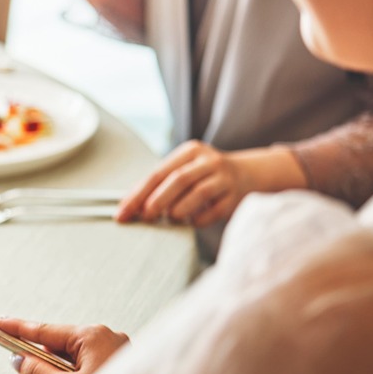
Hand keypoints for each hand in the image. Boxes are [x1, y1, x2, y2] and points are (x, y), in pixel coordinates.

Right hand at [0, 318, 127, 373]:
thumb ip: (38, 372)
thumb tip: (20, 361)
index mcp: (93, 336)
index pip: (45, 330)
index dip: (18, 329)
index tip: (0, 324)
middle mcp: (106, 337)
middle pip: (60, 342)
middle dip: (42, 356)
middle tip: (22, 364)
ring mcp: (116, 350)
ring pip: (75, 355)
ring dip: (61, 369)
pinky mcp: (119, 365)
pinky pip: (89, 363)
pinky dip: (76, 373)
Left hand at [115, 142, 305, 227]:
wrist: (249, 174)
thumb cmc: (205, 176)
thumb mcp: (185, 170)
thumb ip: (160, 184)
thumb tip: (128, 205)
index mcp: (190, 151)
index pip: (158, 172)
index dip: (138, 193)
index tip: (123, 211)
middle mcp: (208, 161)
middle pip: (178, 179)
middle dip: (156, 200)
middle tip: (144, 217)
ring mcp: (225, 177)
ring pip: (198, 193)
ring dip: (178, 209)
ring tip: (169, 218)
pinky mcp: (236, 195)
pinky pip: (214, 210)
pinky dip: (198, 218)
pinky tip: (191, 222)